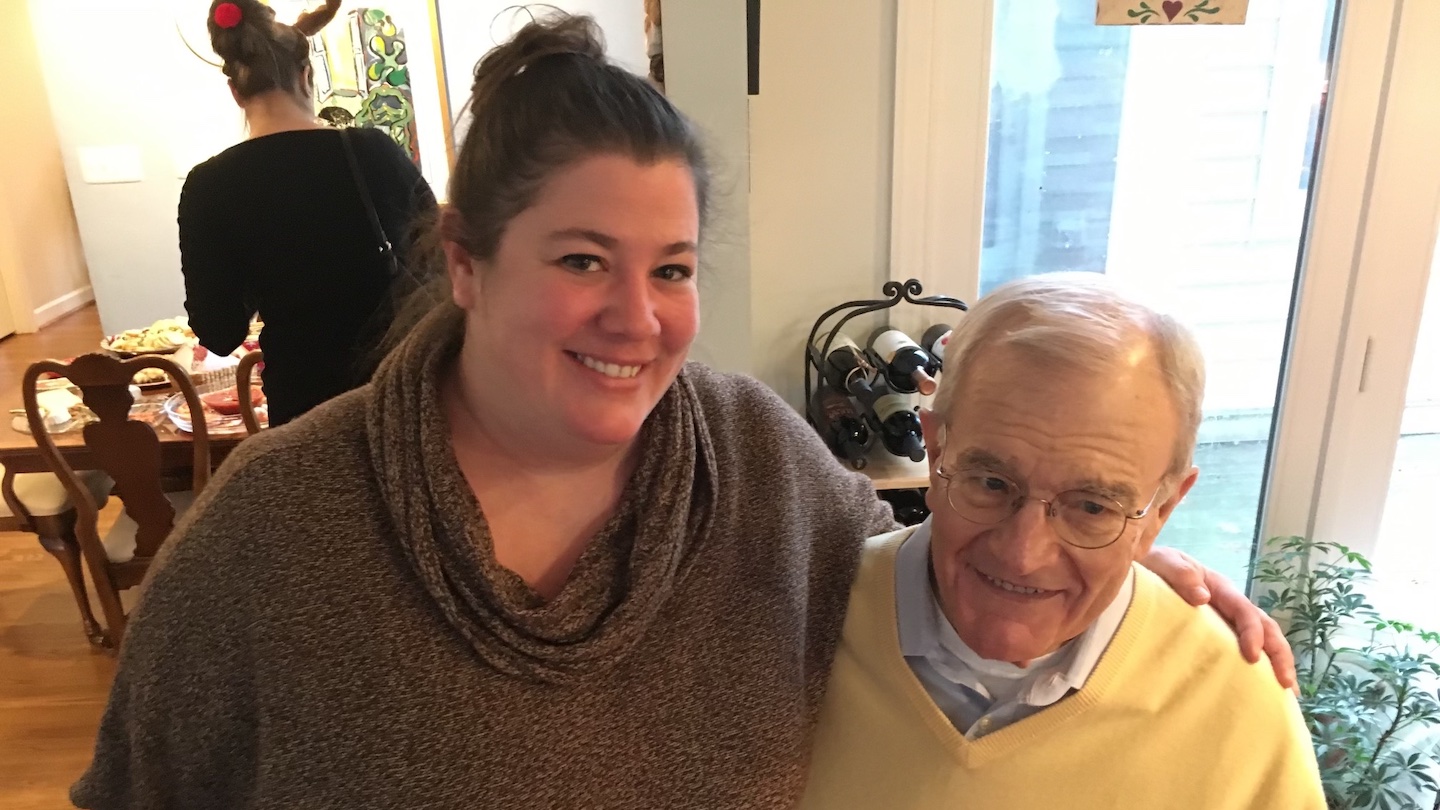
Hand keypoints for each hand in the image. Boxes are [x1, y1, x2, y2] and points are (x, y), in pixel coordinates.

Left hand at [1140, 546, 1297, 692]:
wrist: (1135, 570)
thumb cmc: (1153, 567)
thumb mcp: (1163, 563)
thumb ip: (1180, 573)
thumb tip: (1202, 597)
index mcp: (1220, 588)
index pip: (1244, 611)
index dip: (1252, 632)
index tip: (1252, 656)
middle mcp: (1229, 606)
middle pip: (1265, 627)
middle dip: (1278, 654)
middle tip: (1284, 682)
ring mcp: (1226, 622)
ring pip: (1262, 641)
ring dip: (1276, 664)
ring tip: (1287, 693)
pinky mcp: (1217, 638)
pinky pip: (1241, 652)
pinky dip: (1259, 671)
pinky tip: (1264, 693)